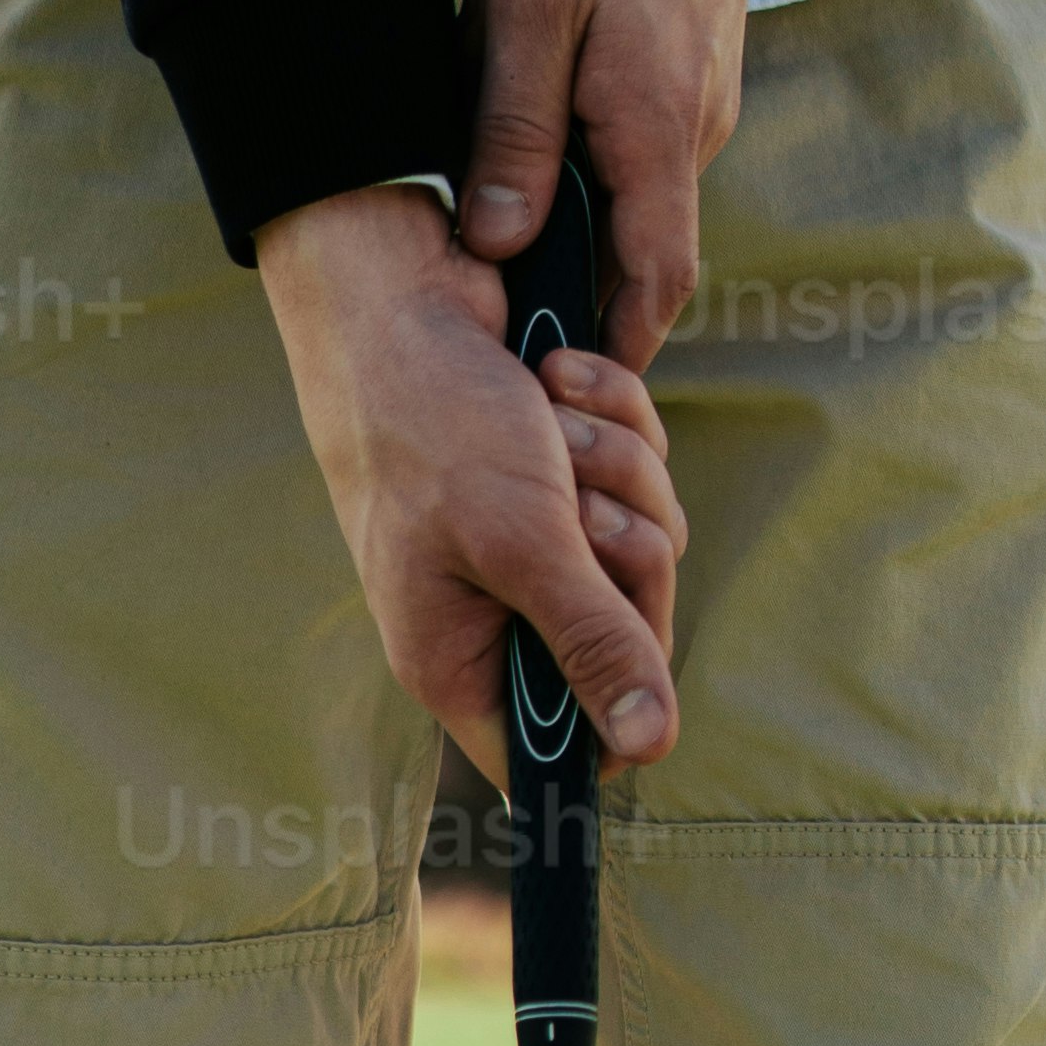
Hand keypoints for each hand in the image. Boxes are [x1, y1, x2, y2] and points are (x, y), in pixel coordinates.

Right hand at [257, 184, 683, 783]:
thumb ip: (593, 642)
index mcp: (461, 662)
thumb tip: (649, 747)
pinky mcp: (559, 480)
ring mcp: (533, 543)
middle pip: (633, 639)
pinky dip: (618, 422)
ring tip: (551, 422)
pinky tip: (561, 380)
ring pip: (648, 543)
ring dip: (622, 468)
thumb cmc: (429, 420)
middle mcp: (497, 614)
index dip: (614, 714)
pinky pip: (640, 478)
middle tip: (575, 502)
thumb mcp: (522, 539)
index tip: (623, 638)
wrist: (396, 291)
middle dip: (628, 548)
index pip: (562, 754)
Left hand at [460, 0, 799, 384]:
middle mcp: (695, 130)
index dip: (614, 351)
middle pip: (639, 251)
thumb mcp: (522, 6)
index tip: (559, 392)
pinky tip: (526, 105)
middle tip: (491, 305)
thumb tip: (501, 243)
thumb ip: (513, 131)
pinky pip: (634, 140)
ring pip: (629, 191)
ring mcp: (701, 97)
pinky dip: (581, 151)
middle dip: (572, 285)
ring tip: (491, 180)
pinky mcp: (691, 63)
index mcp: (656, 132)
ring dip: (565, 202)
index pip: (653, 287)